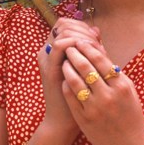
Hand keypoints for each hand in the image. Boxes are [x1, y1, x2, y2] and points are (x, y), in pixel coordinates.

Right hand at [37, 18, 102, 137]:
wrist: (65, 120)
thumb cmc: (79, 93)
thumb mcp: (85, 67)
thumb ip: (89, 49)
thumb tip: (97, 29)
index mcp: (54, 49)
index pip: (66, 23)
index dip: (82, 26)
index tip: (96, 36)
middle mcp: (47, 50)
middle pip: (64, 24)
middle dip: (83, 29)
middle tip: (96, 41)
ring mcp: (47, 59)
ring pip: (62, 31)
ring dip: (81, 35)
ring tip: (93, 46)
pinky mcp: (49, 69)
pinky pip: (60, 46)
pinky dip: (75, 43)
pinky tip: (87, 52)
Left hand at [62, 41, 143, 144]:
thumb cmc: (130, 113)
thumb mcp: (128, 89)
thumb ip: (115, 70)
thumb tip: (99, 48)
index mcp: (121, 86)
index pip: (100, 60)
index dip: (88, 48)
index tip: (81, 41)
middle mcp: (107, 96)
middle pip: (86, 67)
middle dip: (75, 53)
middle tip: (69, 46)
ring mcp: (94, 108)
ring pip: (74, 81)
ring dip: (67, 67)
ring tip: (65, 60)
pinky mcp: (84, 119)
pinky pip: (70, 96)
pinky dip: (66, 84)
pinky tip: (65, 78)